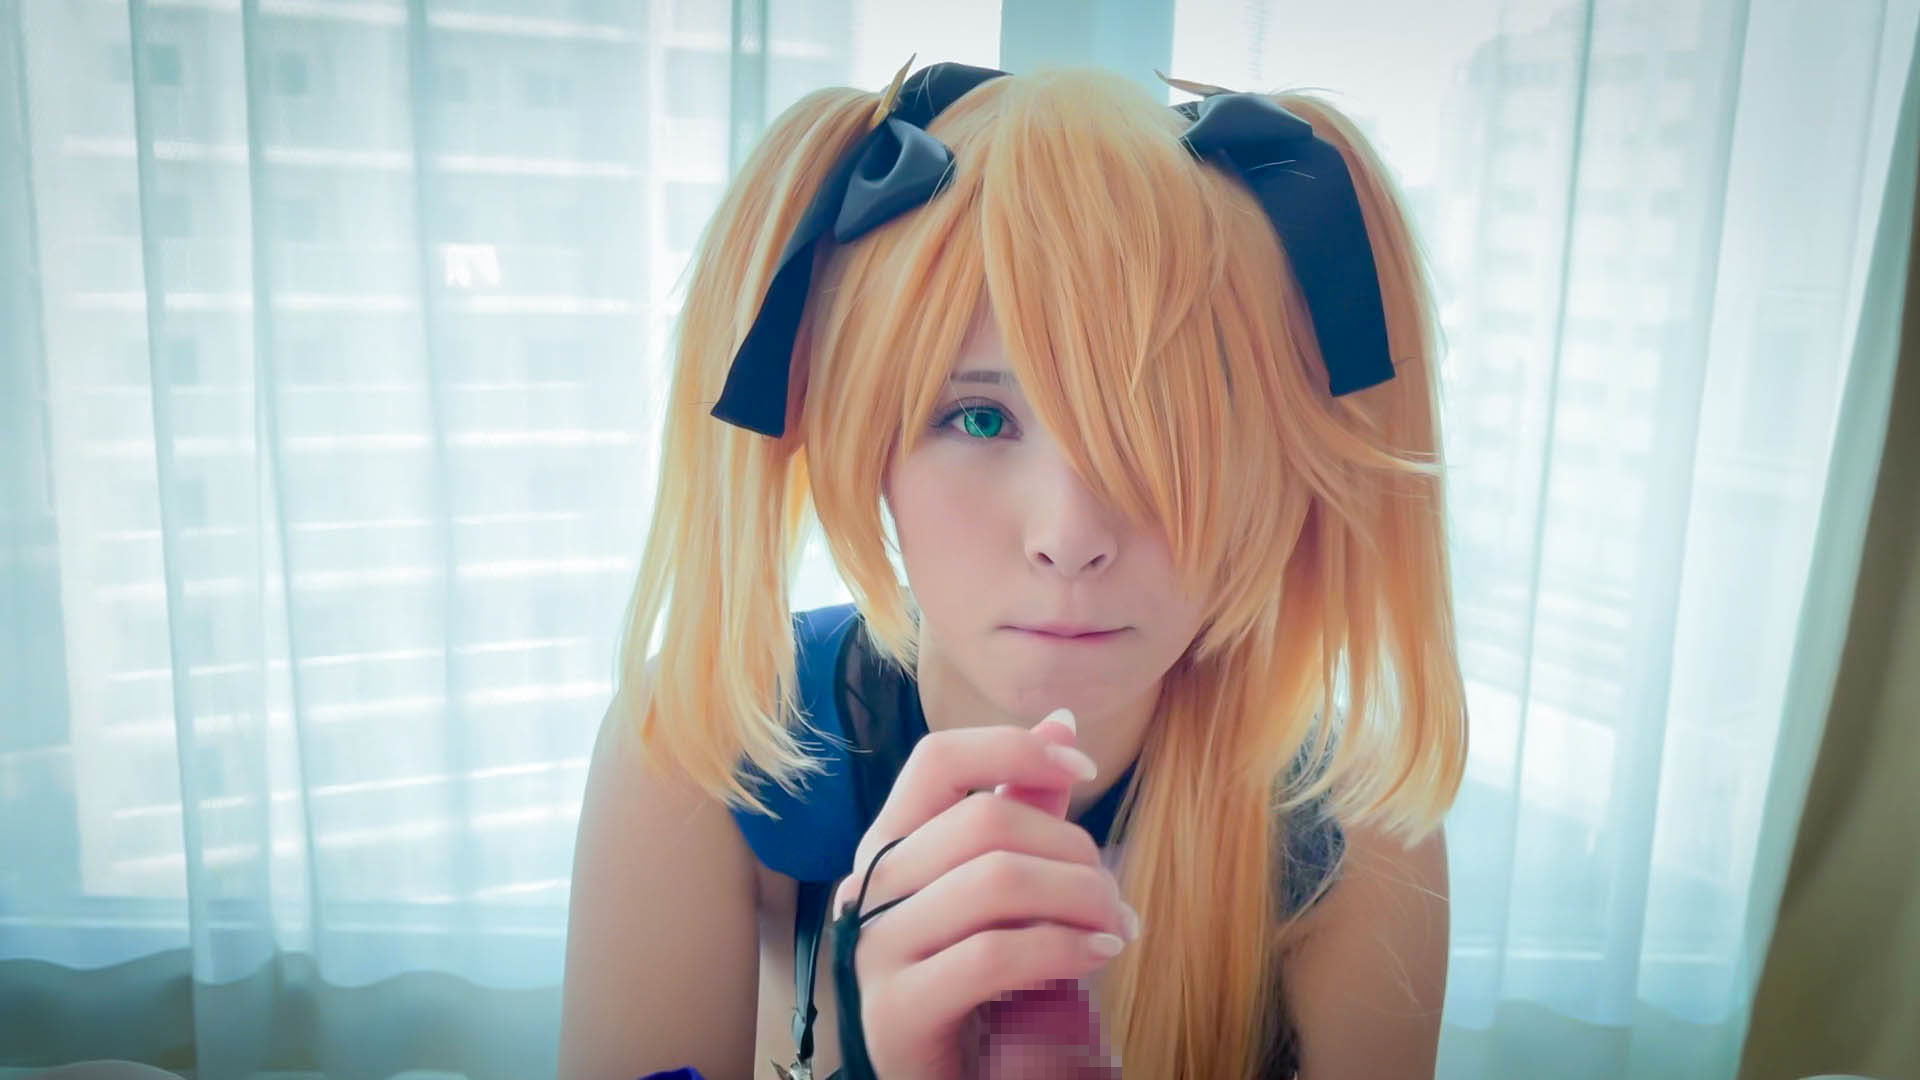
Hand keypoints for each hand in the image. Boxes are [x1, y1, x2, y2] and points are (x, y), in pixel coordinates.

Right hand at [835, 710, 1137, 1079]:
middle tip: (1115, 896)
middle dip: (1072, 846)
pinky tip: (1097, 955)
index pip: (937, 757)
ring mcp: (874, 947)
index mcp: (891, 843)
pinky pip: (992, 955)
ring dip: (1080, 898)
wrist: (947, 1078)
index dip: (1014, 747)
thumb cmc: (976, 979)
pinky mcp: (897, 1010)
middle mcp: (870, 885)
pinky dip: (1063, 948)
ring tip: (1116, 928)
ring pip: (996, 880)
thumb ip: (1024, 807)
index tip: (1085, 768)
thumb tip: (1060, 719)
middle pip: (985, 818)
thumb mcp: (1001, 888)